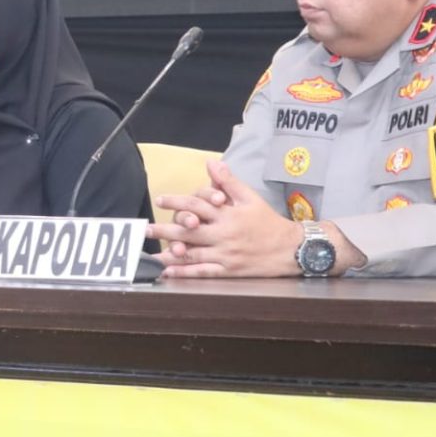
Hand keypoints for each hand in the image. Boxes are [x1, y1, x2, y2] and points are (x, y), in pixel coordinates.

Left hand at [147, 159, 302, 277]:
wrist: (290, 249)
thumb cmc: (268, 222)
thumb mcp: (250, 197)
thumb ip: (228, 182)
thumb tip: (211, 163)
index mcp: (227, 215)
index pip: (198, 205)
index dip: (177, 201)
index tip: (160, 200)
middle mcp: (224, 234)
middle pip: (190, 231)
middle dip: (165, 229)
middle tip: (145, 230)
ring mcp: (226, 254)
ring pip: (194, 254)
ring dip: (171, 253)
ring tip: (151, 253)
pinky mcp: (229, 271)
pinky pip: (203, 273)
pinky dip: (185, 273)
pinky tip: (169, 272)